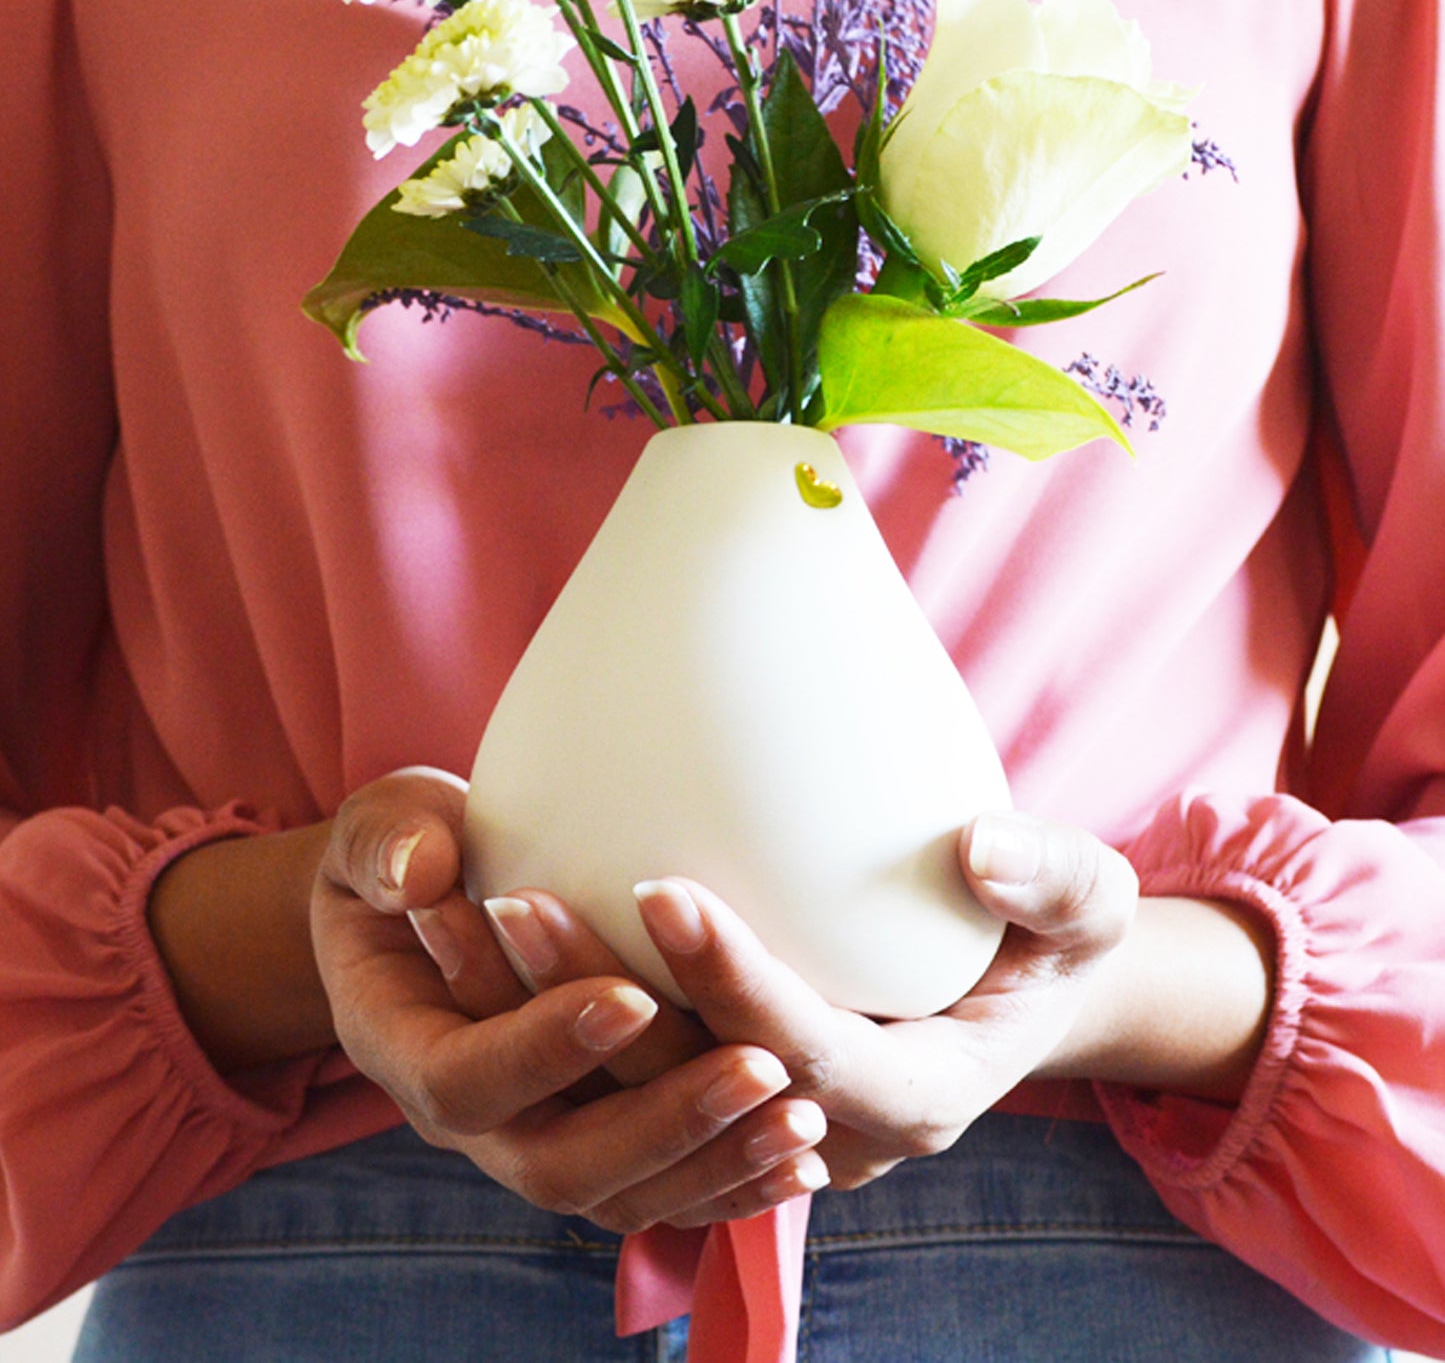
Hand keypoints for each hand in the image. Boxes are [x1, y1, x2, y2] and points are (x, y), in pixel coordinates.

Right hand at [310, 767, 830, 1231]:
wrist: (424, 907)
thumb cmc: (410, 851)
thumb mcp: (382, 828)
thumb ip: (388, 841)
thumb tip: (421, 874)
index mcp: (402, 1045)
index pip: (466, 1080)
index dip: (545, 1049)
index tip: (633, 996)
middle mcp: (469, 1119)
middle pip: (558, 1167)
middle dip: (662, 1124)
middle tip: (760, 1067)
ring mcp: (532, 1141)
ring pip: (622, 1197)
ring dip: (715, 1164)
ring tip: (803, 1119)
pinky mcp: (592, 1143)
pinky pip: (660, 1194)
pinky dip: (729, 1183)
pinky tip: (802, 1159)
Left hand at [485, 811, 1272, 1191]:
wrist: (1016, 992)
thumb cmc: (1050, 940)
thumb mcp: (1093, 906)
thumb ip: (1055, 879)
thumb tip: (981, 846)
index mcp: (915, 1096)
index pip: (809, 1054)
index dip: (736, 981)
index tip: (663, 888)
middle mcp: (827, 1133)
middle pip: (693, 1084)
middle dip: (601, 1005)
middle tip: (515, 901)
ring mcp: (765, 1119)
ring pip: (637, 1087)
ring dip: (547, 1011)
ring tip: (471, 912)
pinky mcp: (724, 1087)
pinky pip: (627, 1065)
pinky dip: (556, 1009)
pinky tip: (490, 927)